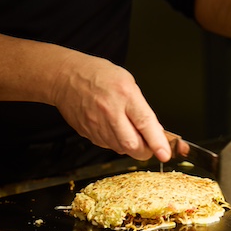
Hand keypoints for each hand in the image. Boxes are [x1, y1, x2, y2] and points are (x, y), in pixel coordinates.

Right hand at [51, 52, 171, 161]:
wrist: (65, 77)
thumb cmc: (99, 76)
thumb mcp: (128, 82)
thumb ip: (141, 108)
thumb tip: (154, 131)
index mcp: (125, 95)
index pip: (144, 123)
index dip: (157, 142)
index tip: (165, 154)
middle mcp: (110, 112)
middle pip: (132, 145)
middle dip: (145, 151)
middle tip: (150, 146)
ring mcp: (97, 124)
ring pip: (120, 149)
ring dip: (130, 146)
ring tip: (127, 128)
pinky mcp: (88, 133)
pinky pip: (107, 145)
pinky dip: (115, 142)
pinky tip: (113, 128)